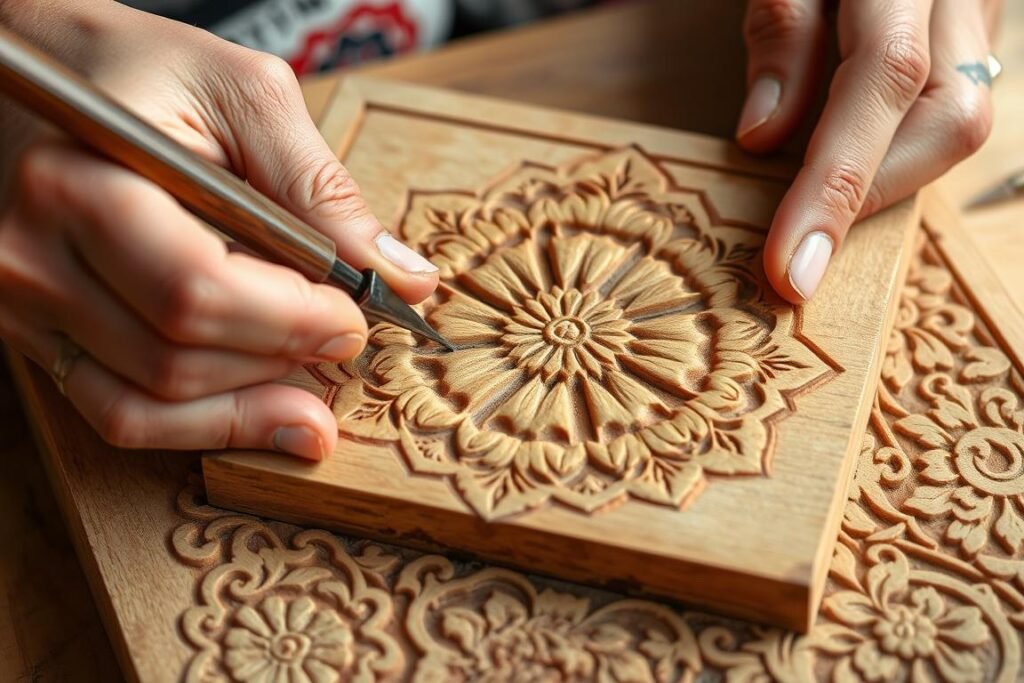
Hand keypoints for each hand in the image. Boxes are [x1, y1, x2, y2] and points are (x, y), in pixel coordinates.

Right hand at [0, 2, 438, 458]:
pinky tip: (268, 415)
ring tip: (315, 380)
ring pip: (151, 399)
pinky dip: (202, 424)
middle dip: (283, 356)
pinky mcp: (35, 332)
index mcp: (80, 181)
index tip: (355, 315)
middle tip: (344, 335)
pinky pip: (117, 410)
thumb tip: (400, 276)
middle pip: (177, 356)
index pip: (196, 290)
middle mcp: (32, 255)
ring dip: (252, 398)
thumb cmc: (135, 67)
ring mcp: (23, 303)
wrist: (34, 74)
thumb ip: (319, 186)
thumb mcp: (240, 92)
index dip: (291, 320)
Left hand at [737, 0, 999, 302]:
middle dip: (867, 194)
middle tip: (797, 251)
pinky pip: (950, 104)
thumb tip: (765, 137)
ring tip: (816, 204)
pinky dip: (894, 148)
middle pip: (951, 116)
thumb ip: (781, 28)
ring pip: (961, 120)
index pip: (885, 79)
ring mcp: (980, 7)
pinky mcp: (975, 28)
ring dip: (883, 177)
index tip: (791, 268)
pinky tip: (845, 163)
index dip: (837, 181)